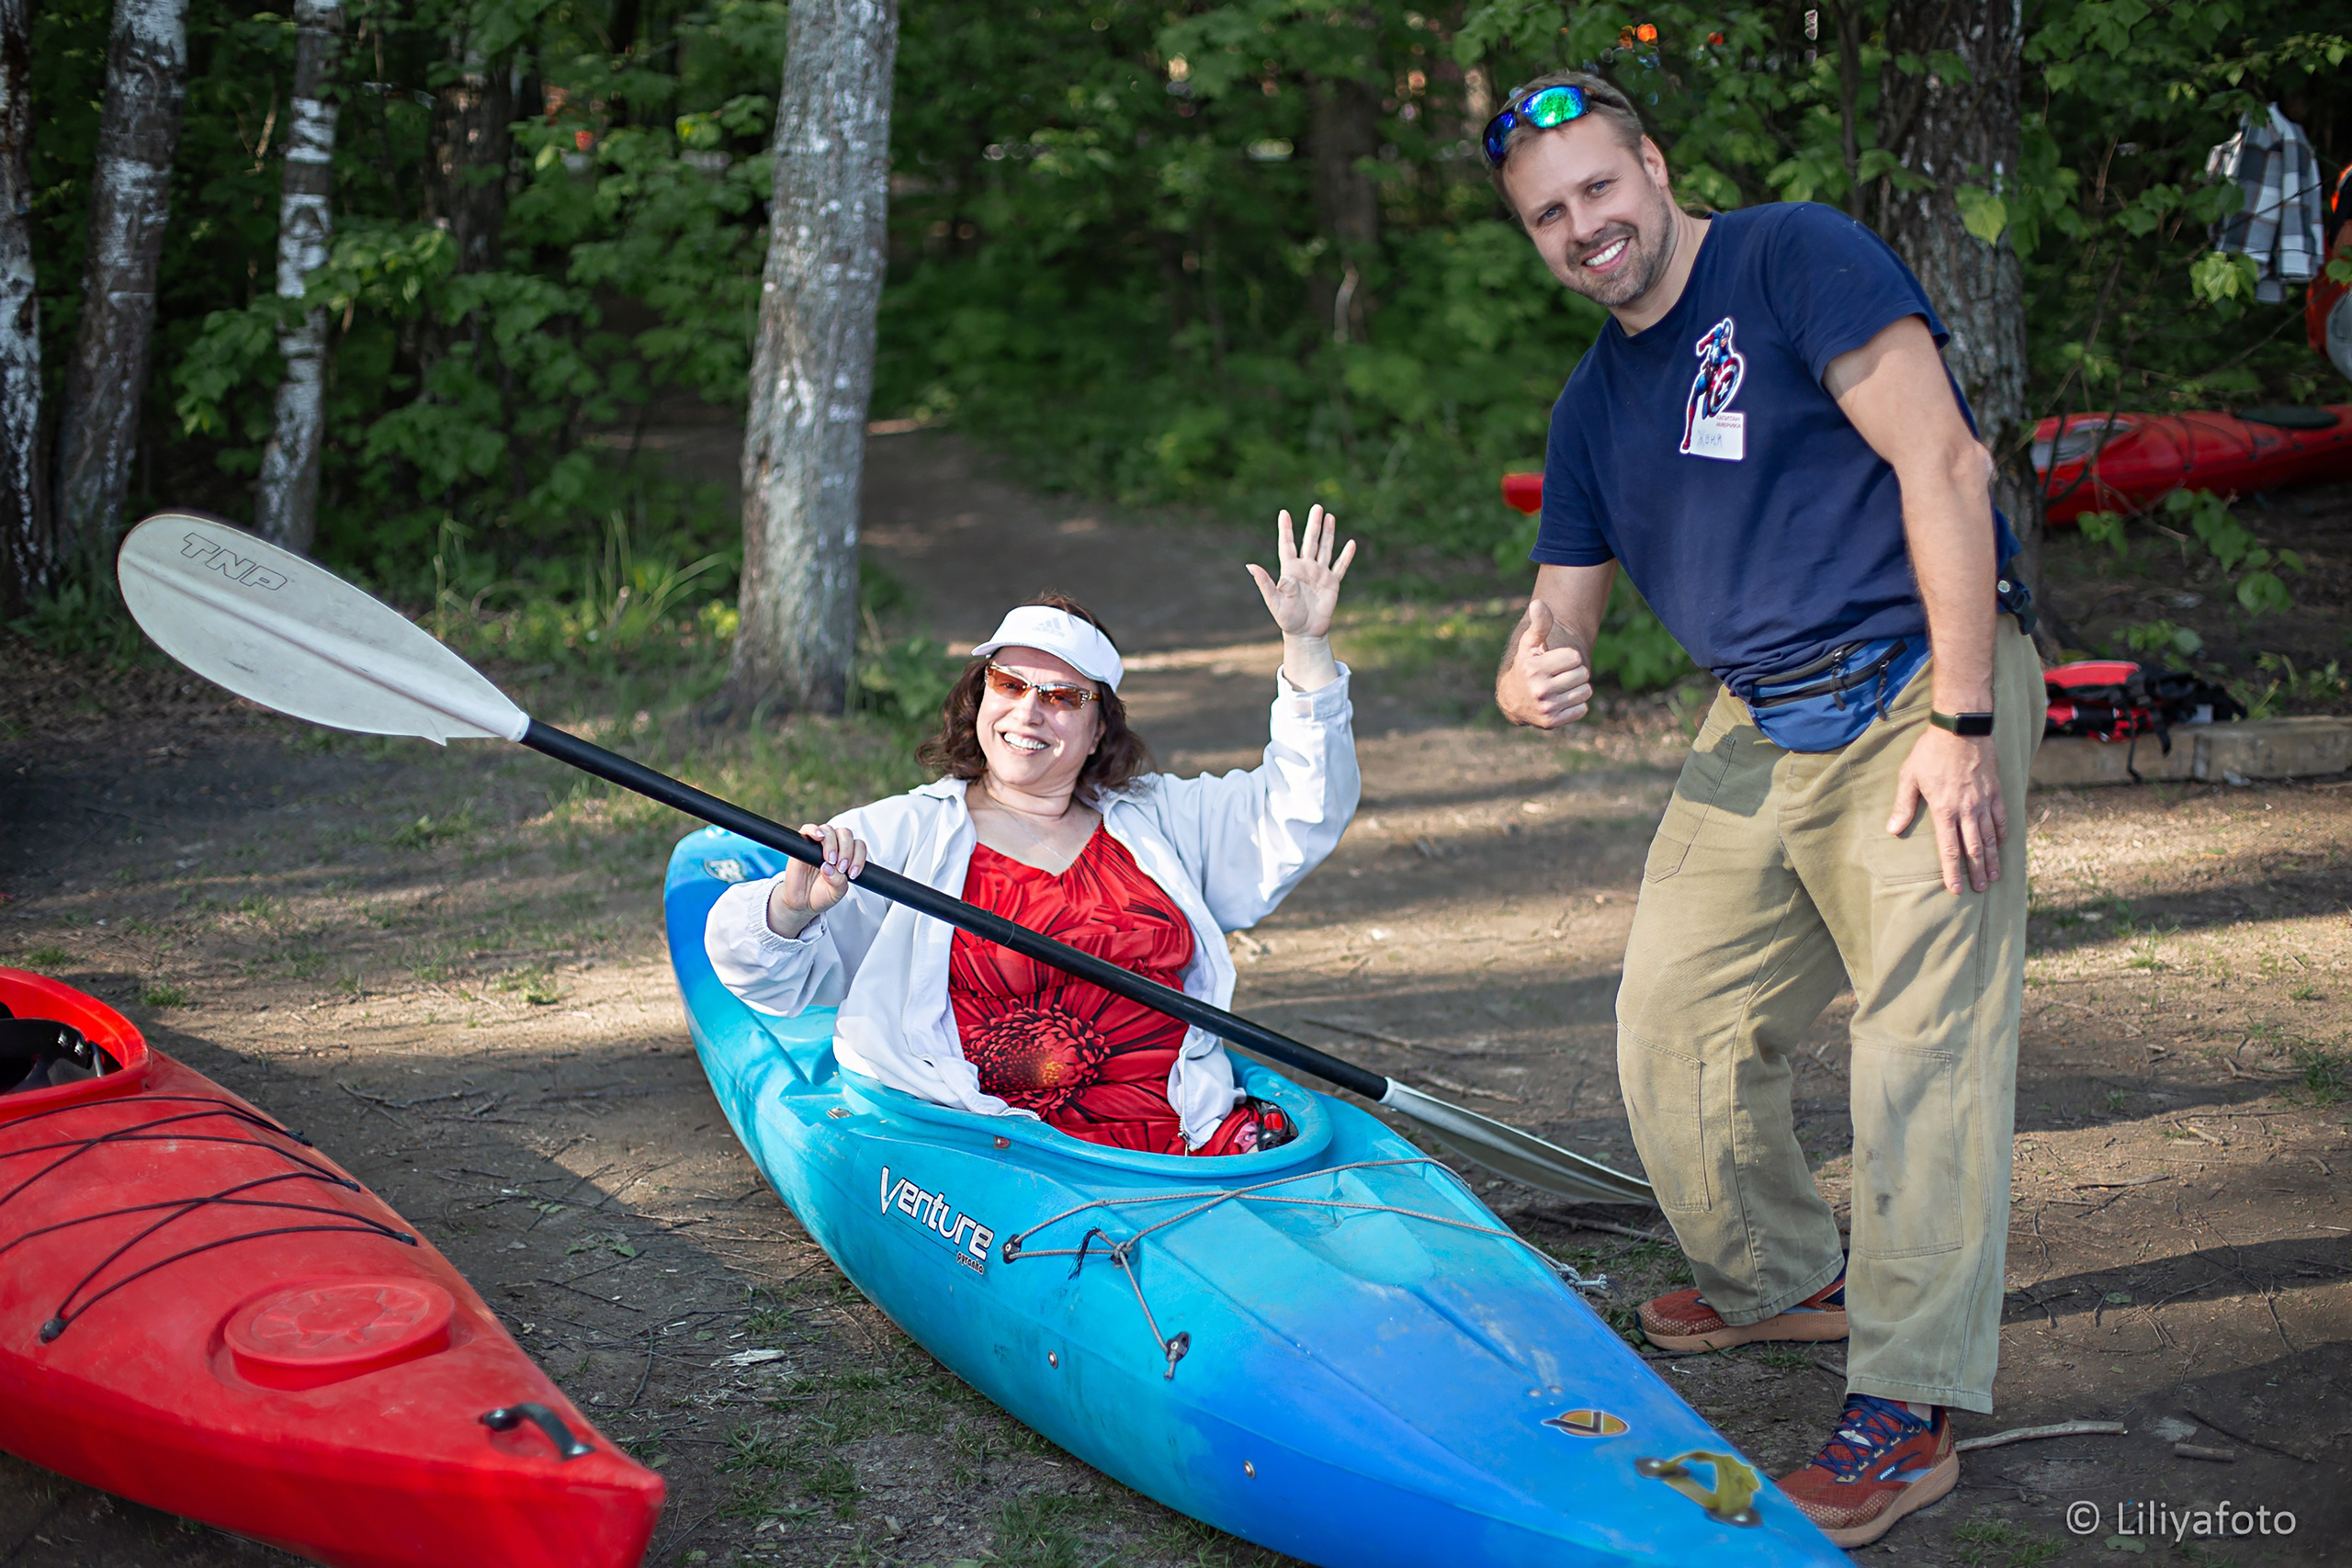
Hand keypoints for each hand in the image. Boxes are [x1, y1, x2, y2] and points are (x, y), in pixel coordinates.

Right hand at [766, 823, 866, 936]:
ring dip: (832, 844)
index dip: (859, 858)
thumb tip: (828, 867)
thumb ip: (838, 882)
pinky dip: (814, 830)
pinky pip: (808, 829)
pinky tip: (818, 837)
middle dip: (846, 851)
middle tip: (840, 868)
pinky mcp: (802, 844)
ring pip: (829, 831)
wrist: (801, 901)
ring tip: (829, 861)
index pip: (858, 846)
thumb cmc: (821, 894)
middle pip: (846, 834)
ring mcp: (818, 844)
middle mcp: (834, 846)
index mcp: (846, 855)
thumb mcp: (835, 893)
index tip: (852, 874)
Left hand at [1246, 505, 1356, 638]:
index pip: (1287, 544)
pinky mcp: (1332, 583)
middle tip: (1317, 507)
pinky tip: (1350, 543)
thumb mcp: (1273, 600)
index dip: (1285, 529)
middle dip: (1313, 524)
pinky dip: (1346, 556)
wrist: (1305, 632)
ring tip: (1330, 516)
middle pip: (1310, 541)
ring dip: (1328, 533)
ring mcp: (1319, 574)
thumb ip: (1264, 582)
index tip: (1283, 512)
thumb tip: (1250, 565)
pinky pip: (1340, 567)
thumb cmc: (1286, 618)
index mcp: (1290, 570)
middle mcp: (1305, 568)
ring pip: (1325, 549)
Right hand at [1496, 599, 1593, 728]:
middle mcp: (1539, 689)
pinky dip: (1576, 705)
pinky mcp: (1552, 722)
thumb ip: (1539, 624)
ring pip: (1585, 691)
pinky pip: (1582, 709)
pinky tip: (1561, 701)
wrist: (1513, 700)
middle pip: (1583, 674)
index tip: (1554, 661)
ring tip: (1560, 688)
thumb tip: (1538, 604)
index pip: (1575, 657)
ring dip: (1577, 688)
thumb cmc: (1527, 665)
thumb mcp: (1529, 644)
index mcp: (1534, 668)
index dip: (1568, 657)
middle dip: (1574, 672)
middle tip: (1558, 675)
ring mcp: (1546, 708)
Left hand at [1886, 728, 2004, 894]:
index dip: (1952, 871)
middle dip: (1976, 871)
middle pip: (1973, 848)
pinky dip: (2002, 835)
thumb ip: (1903, 805)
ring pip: (1990, 837)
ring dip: (1991, 859)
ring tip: (1993, 877)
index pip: (1949, 848)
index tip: (1954, 889)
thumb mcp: (1910, 776)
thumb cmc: (1931, 752)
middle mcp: (1967, 809)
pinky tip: (2001, 847)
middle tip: (1980, 890)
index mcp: (1944, 809)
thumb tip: (1892, 829)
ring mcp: (1984, 801)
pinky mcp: (1996, 791)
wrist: (1961, 728)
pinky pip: (2002, 818)